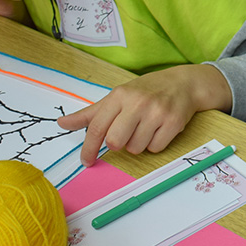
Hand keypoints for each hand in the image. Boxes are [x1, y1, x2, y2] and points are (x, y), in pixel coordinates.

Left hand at [58, 64, 231, 165]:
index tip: (86, 161)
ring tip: (145, 128)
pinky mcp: (174, 123)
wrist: (183, 83)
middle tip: (126, 134)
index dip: (89, 148)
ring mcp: (157, 113)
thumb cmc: (146, 91)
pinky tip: (159, 130)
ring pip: (136, 148)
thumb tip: (62, 124)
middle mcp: (138, 103)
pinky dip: (154, 144)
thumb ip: (90, 114)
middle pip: (115, 141)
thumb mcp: (117, 97)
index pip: (97, 127)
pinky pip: (155, 148)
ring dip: (138, 144)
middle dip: (118, 144)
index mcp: (119, 96)